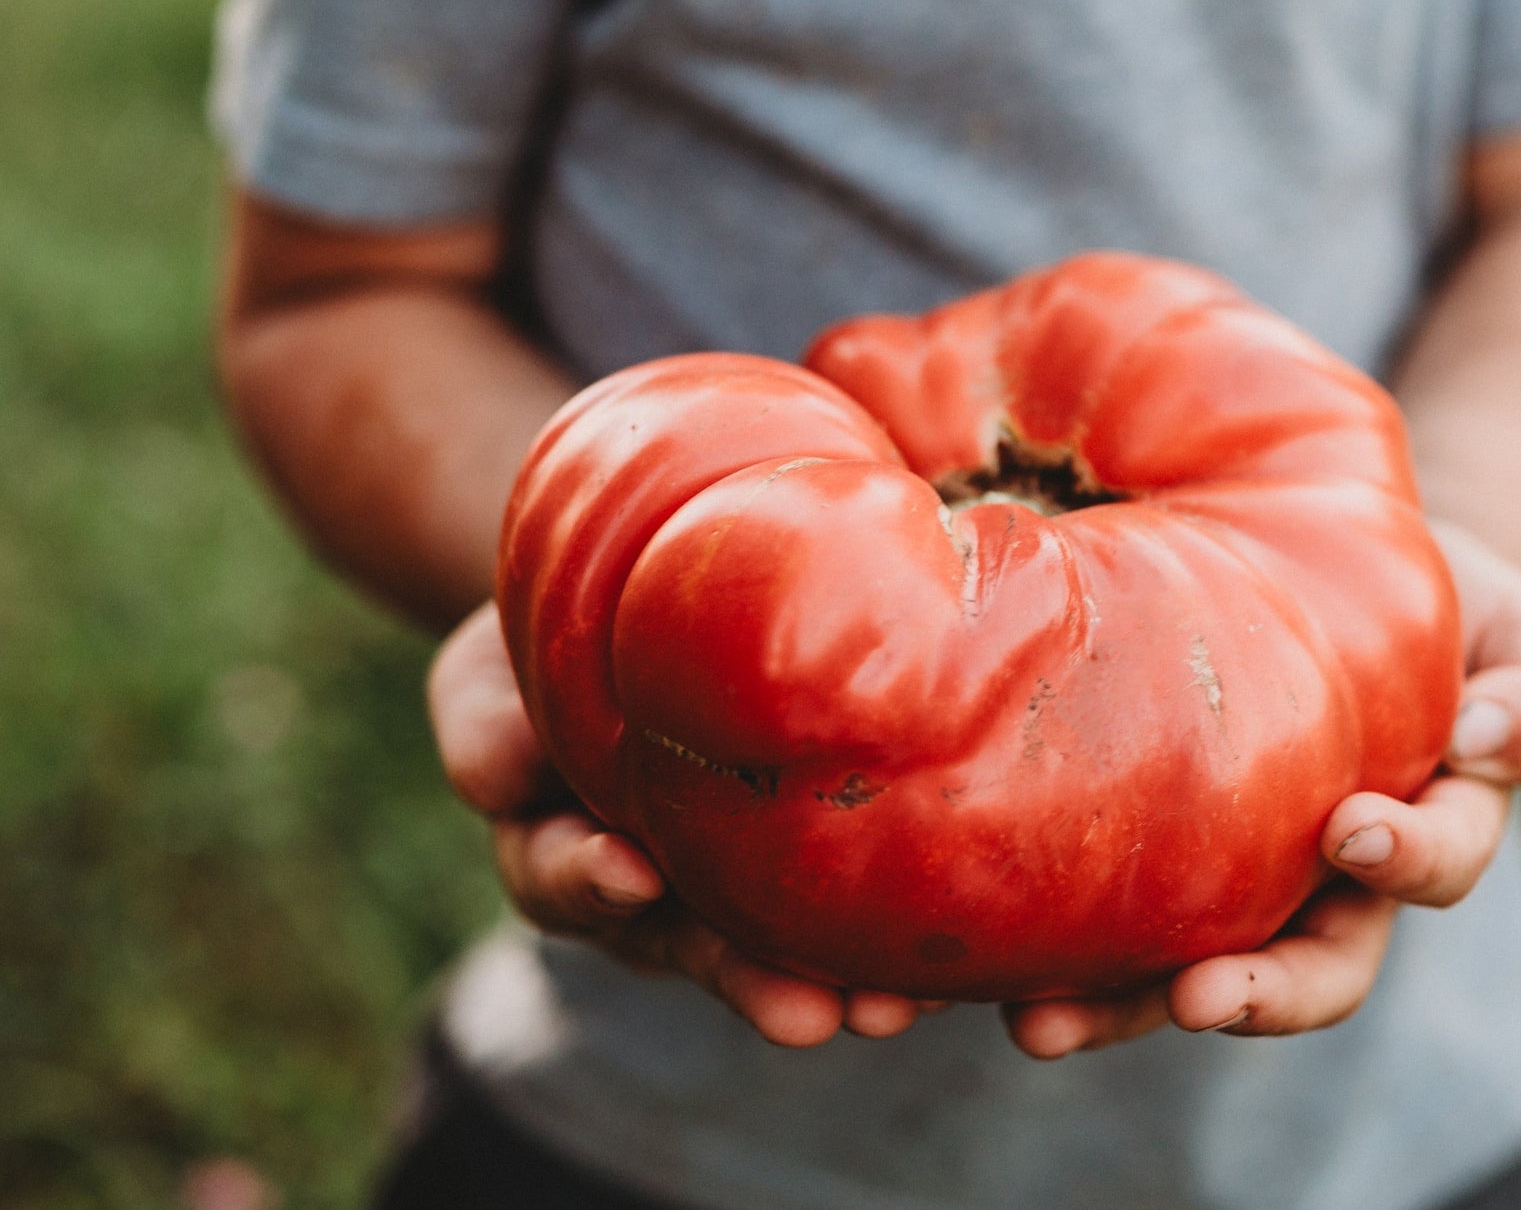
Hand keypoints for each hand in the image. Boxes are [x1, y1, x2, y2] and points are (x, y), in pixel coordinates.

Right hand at [428, 603, 944, 1047]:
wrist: (648, 591)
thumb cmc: (560, 628)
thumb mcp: (498, 661)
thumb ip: (486, 718)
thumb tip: (496, 771)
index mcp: (565, 846)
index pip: (568, 878)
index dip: (593, 882)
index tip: (632, 873)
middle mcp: (656, 889)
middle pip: (695, 948)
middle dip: (750, 983)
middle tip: (803, 1017)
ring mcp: (737, 884)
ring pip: (784, 949)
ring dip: (838, 982)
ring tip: (892, 1011)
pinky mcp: (816, 861)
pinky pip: (851, 910)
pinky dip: (894, 938)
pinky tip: (947, 967)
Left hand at [1003, 520, 1520, 1058]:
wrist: (1335, 562)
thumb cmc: (1444, 601)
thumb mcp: (1519, 636)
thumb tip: (1492, 742)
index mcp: (1420, 833)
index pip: (1422, 872)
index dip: (1400, 864)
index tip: (1352, 830)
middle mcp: (1320, 878)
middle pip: (1299, 968)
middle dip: (1248, 994)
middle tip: (1192, 1000)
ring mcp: (1226, 867)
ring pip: (1176, 964)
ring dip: (1113, 1007)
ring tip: (1036, 1022)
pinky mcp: (1137, 840)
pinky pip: (1091, 906)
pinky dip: (1032, 943)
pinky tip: (960, 964)